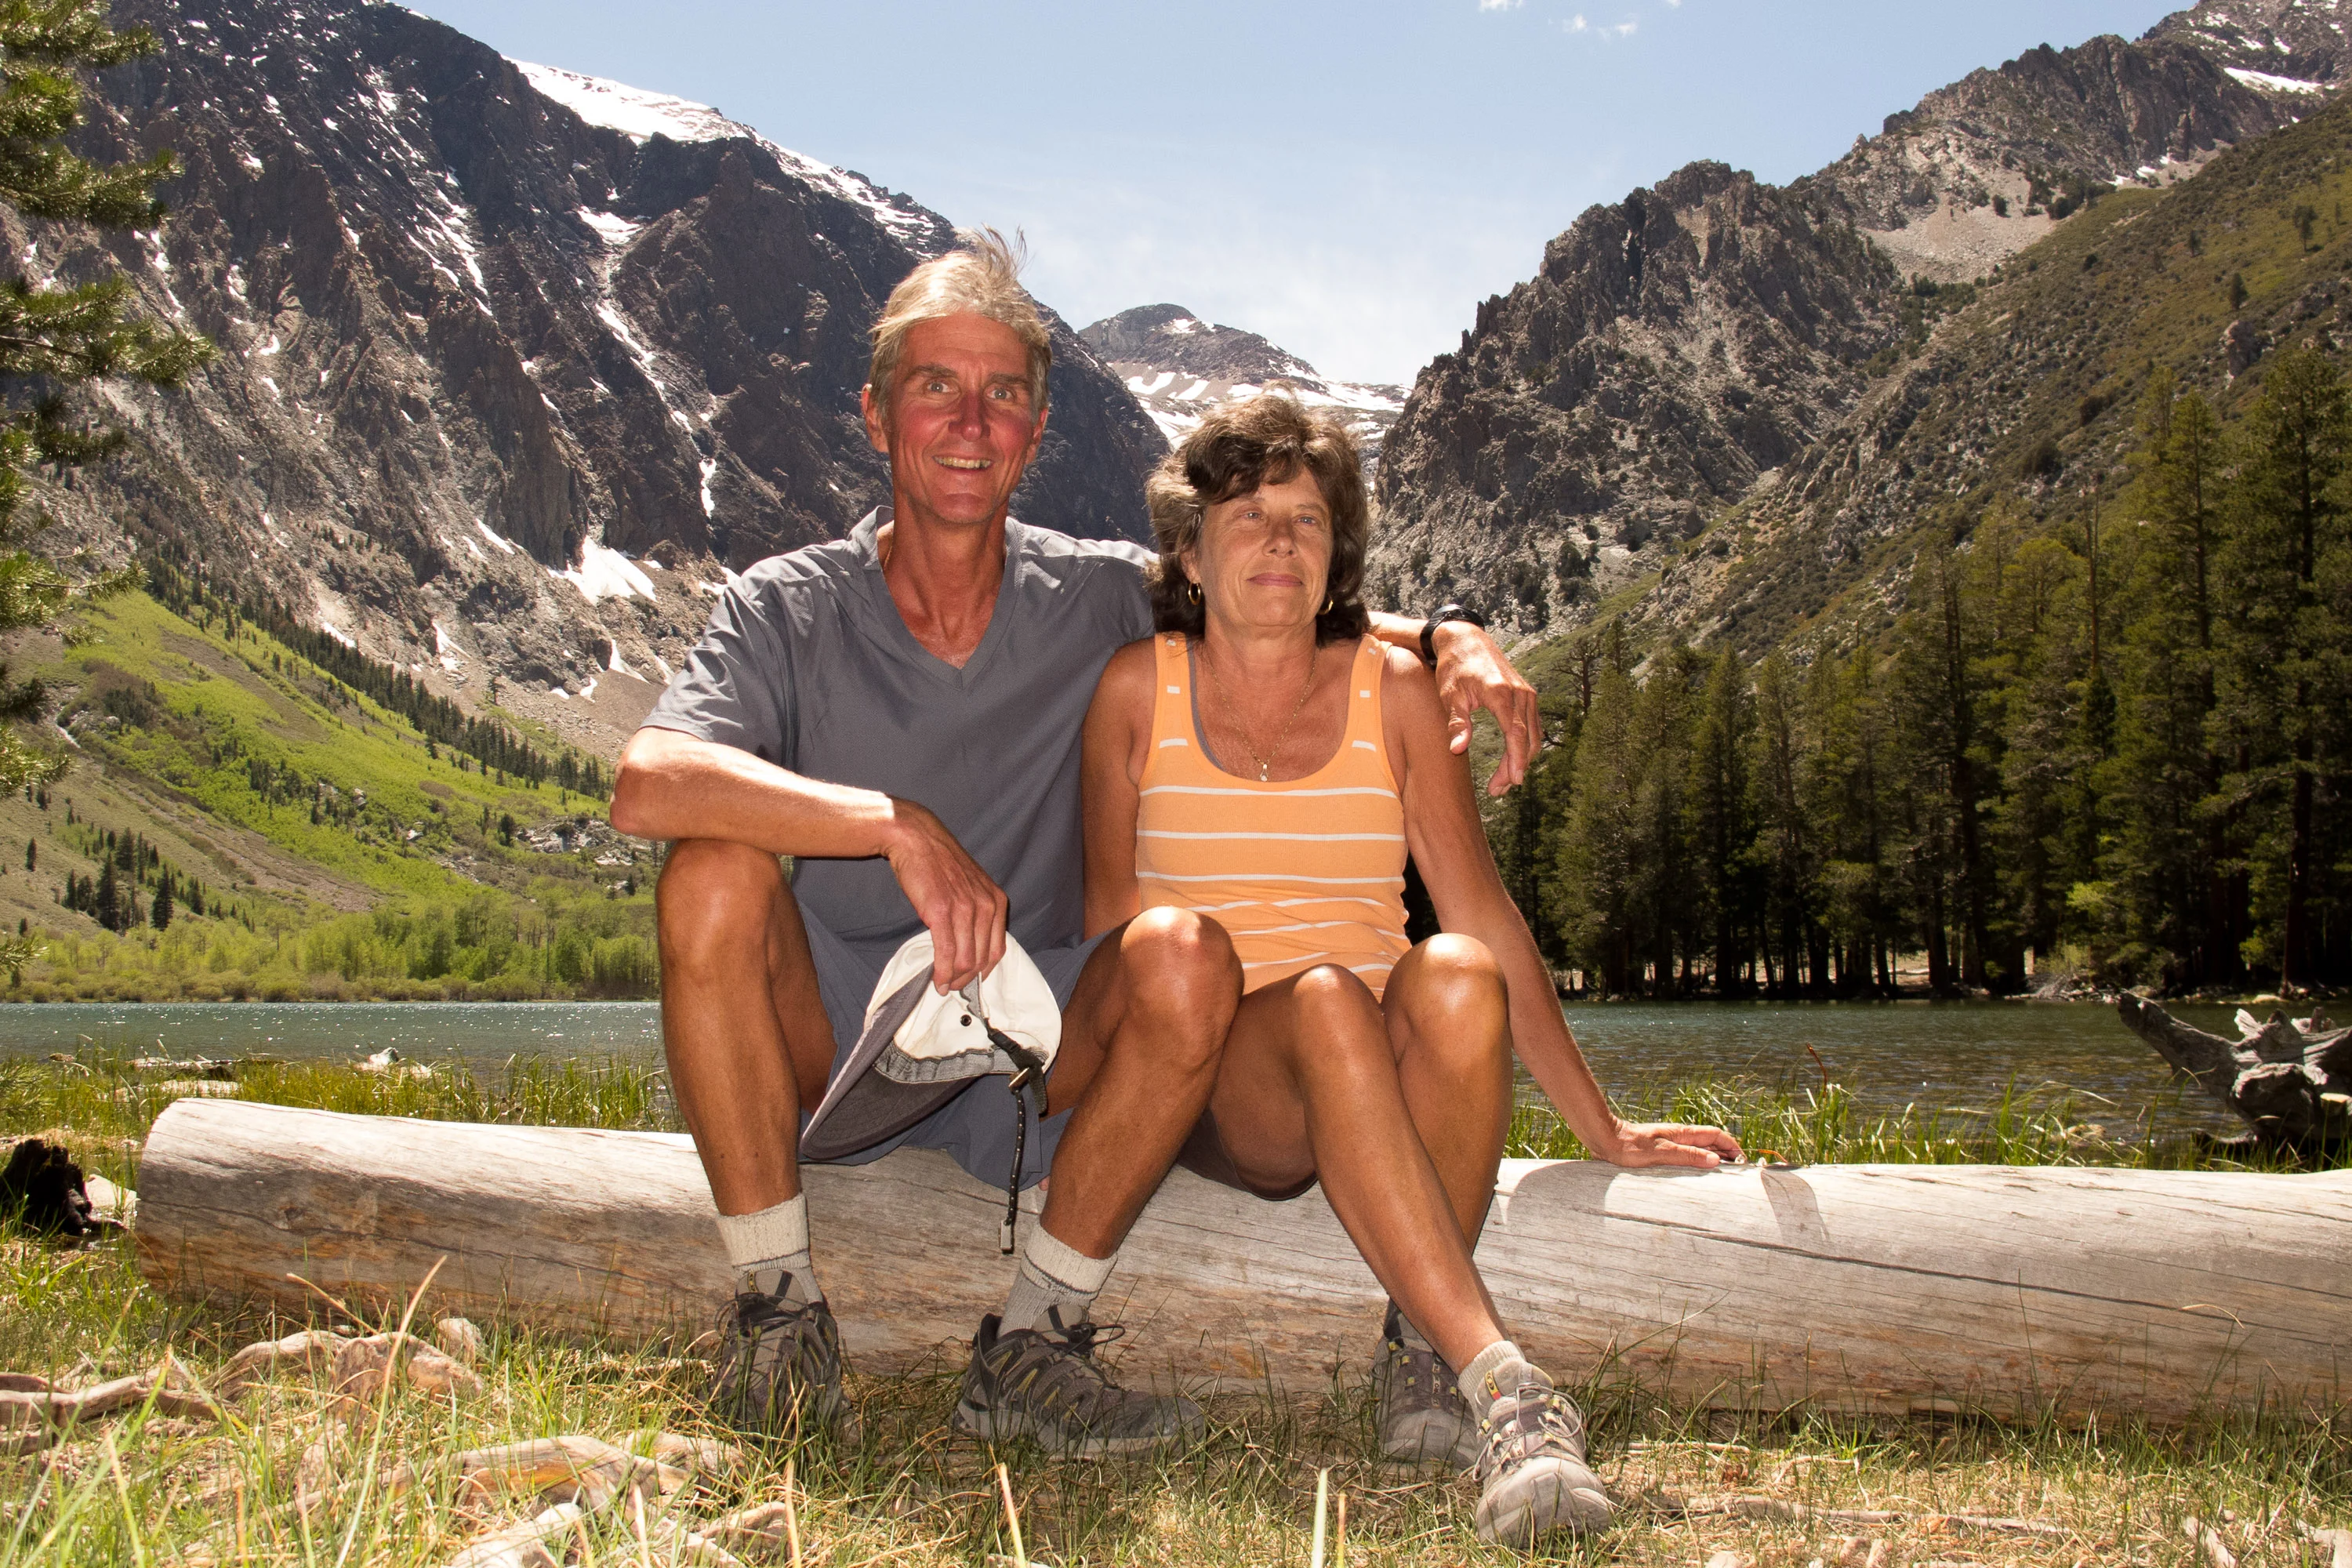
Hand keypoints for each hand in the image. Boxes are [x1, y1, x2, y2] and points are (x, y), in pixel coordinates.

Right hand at [881, 798, 1006, 991]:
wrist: (917, 839)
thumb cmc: (940, 862)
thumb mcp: (971, 885)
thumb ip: (977, 912)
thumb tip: (971, 945)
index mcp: (996, 901)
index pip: (997, 949)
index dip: (984, 970)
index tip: (971, 979)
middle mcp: (985, 906)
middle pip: (982, 959)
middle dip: (967, 979)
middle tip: (953, 987)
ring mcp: (964, 910)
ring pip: (966, 960)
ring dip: (954, 979)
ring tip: (943, 986)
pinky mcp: (941, 912)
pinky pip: (946, 952)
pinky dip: (942, 971)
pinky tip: (936, 979)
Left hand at [1428, 620, 1540, 796]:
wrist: (1466, 640)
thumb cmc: (1454, 667)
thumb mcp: (1450, 694)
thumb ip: (1457, 722)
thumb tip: (1458, 750)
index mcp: (1501, 693)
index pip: (1515, 734)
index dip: (1515, 760)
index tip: (1513, 782)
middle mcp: (1520, 693)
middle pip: (1526, 739)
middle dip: (1515, 767)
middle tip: (1498, 791)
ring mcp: (1526, 693)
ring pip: (1533, 735)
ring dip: (1521, 760)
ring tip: (1503, 782)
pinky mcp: (1526, 695)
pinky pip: (1533, 726)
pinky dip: (1525, 746)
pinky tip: (1513, 760)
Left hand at [1593, 1120, 1744, 1169]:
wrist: (1608, 1141)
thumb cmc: (1631, 1147)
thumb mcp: (1662, 1153)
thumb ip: (1688, 1156)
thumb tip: (1715, 1160)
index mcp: (1683, 1133)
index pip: (1716, 1135)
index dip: (1732, 1145)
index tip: (1743, 1160)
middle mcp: (1680, 1136)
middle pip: (1711, 1142)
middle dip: (1727, 1153)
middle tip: (1738, 1172)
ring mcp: (1672, 1143)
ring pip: (1700, 1149)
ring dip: (1713, 1159)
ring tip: (1723, 1176)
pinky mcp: (1663, 1152)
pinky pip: (1687, 1156)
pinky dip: (1698, 1164)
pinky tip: (1697, 1176)